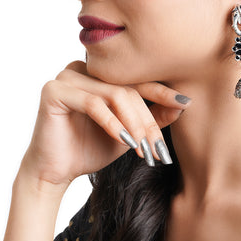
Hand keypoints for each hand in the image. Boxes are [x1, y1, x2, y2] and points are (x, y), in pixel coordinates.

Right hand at [20, 60, 189, 187]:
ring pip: (114, 95)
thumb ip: (152, 117)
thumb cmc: (91, 148)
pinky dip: (112, 123)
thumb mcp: (129, 133)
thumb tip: (183, 104)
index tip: (186, 102)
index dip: (162, 92)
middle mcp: (84, 68)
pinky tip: (124, 141)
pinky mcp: (54, 90)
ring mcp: (67, 76)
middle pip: (128, 89)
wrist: (55, 172)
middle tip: (159, 148)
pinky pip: (92, 104)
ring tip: (143, 149)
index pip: (137, 79)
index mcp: (100, 73)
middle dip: (148, 120)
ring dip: (134, 124)